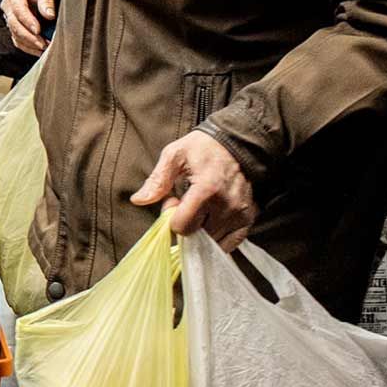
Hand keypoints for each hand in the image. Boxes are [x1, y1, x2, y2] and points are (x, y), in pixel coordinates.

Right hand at [1, 0, 54, 55]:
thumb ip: (46, 1)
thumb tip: (50, 16)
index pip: (19, 9)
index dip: (27, 21)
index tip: (38, 30)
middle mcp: (8, 8)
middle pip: (15, 25)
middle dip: (29, 37)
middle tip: (43, 44)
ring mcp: (9, 19)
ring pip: (15, 35)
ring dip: (29, 44)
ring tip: (44, 48)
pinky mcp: (14, 29)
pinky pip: (18, 41)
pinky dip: (28, 48)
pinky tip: (39, 51)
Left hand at [132, 131, 257, 248]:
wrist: (237, 144)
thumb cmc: (202, 148)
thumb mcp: (174, 155)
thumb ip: (157, 180)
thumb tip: (138, 200)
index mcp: (207, 190)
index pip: (182, 227)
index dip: (171, 218)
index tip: (174, 201)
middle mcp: (227, 206)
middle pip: (196, 236)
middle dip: (186, 224)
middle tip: (187, 204)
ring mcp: (240, 214)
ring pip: (211, 241)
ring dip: (201, 230)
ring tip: (200, 209)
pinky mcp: (249, 218)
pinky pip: (230, 243)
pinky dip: (217, 238)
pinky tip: (211, 221)